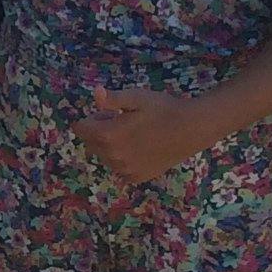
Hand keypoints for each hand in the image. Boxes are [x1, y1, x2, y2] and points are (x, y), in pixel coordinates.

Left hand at [71, 89, 207, 186]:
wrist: (191, 129)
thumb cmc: (163, 109)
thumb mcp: (136, 97)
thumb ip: (111, 99)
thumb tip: (95, 93)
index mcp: (108, 136)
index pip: (80, 128)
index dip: (93, 117)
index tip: (109, 113)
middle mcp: (112, 157)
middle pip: (90, 143)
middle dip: (100, 131)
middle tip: (123, 120)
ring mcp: (124, 170)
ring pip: (104, 156)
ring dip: (111, 146)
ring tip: (134, 134)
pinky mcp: (136, 177)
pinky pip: (118, 167)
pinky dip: (123, 158)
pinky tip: (141, 148)